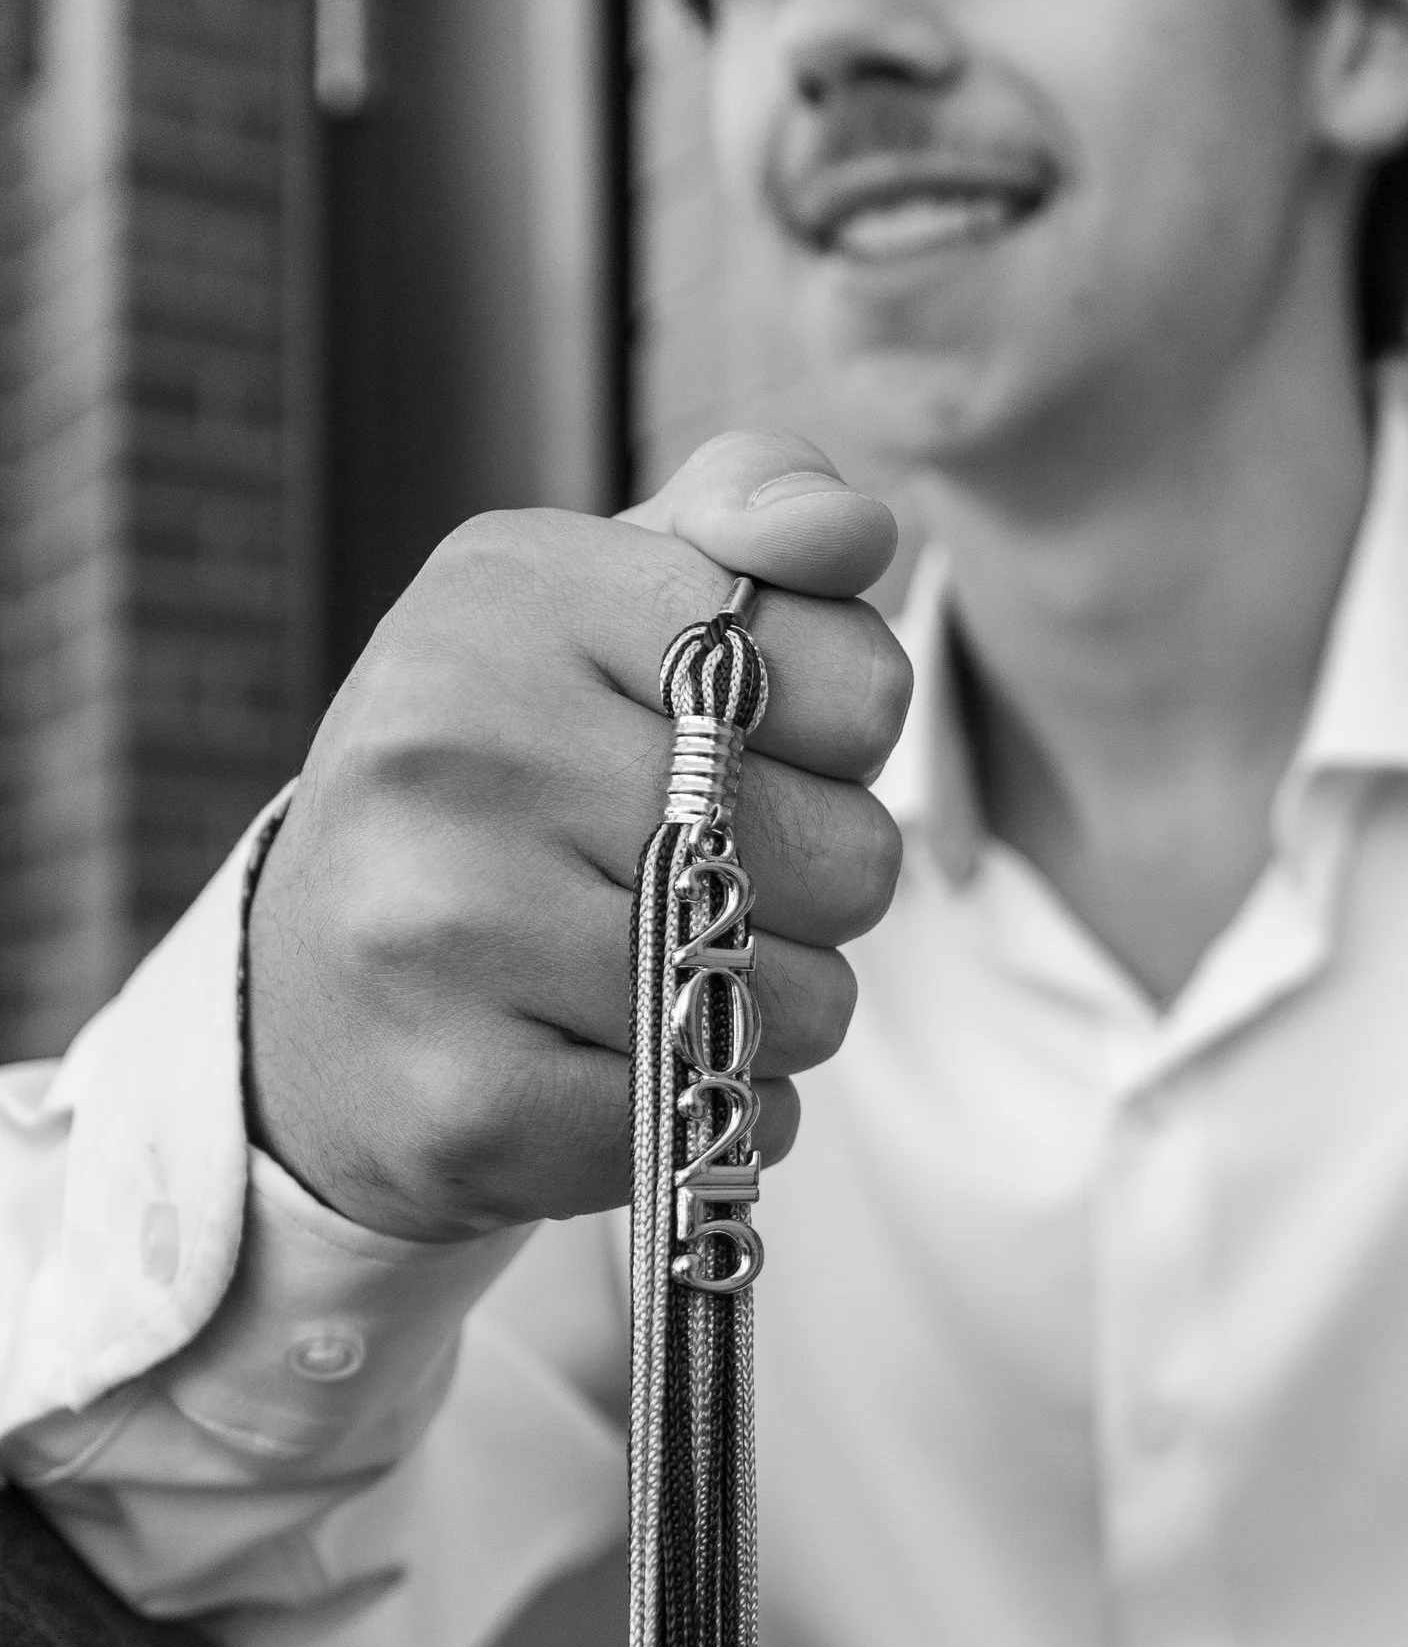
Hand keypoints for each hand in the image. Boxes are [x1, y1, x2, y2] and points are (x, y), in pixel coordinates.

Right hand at [244, 436, 911, 1242]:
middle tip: (686, 878)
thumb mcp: (603, 605)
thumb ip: (748, 524)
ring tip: (647, 974)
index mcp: (512, 594)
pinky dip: (716, 1115)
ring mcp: (444, 928)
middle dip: (806, 889)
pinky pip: (723, 1123)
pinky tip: (618, 1068)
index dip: (839, 742)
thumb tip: (854, 530)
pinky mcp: (465, 1102)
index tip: (738, 747)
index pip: (857, 683)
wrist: (310, 996)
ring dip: (765, 1014)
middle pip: (849, 857)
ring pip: (800, 1007)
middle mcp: (456, 744)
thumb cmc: (511, 776)